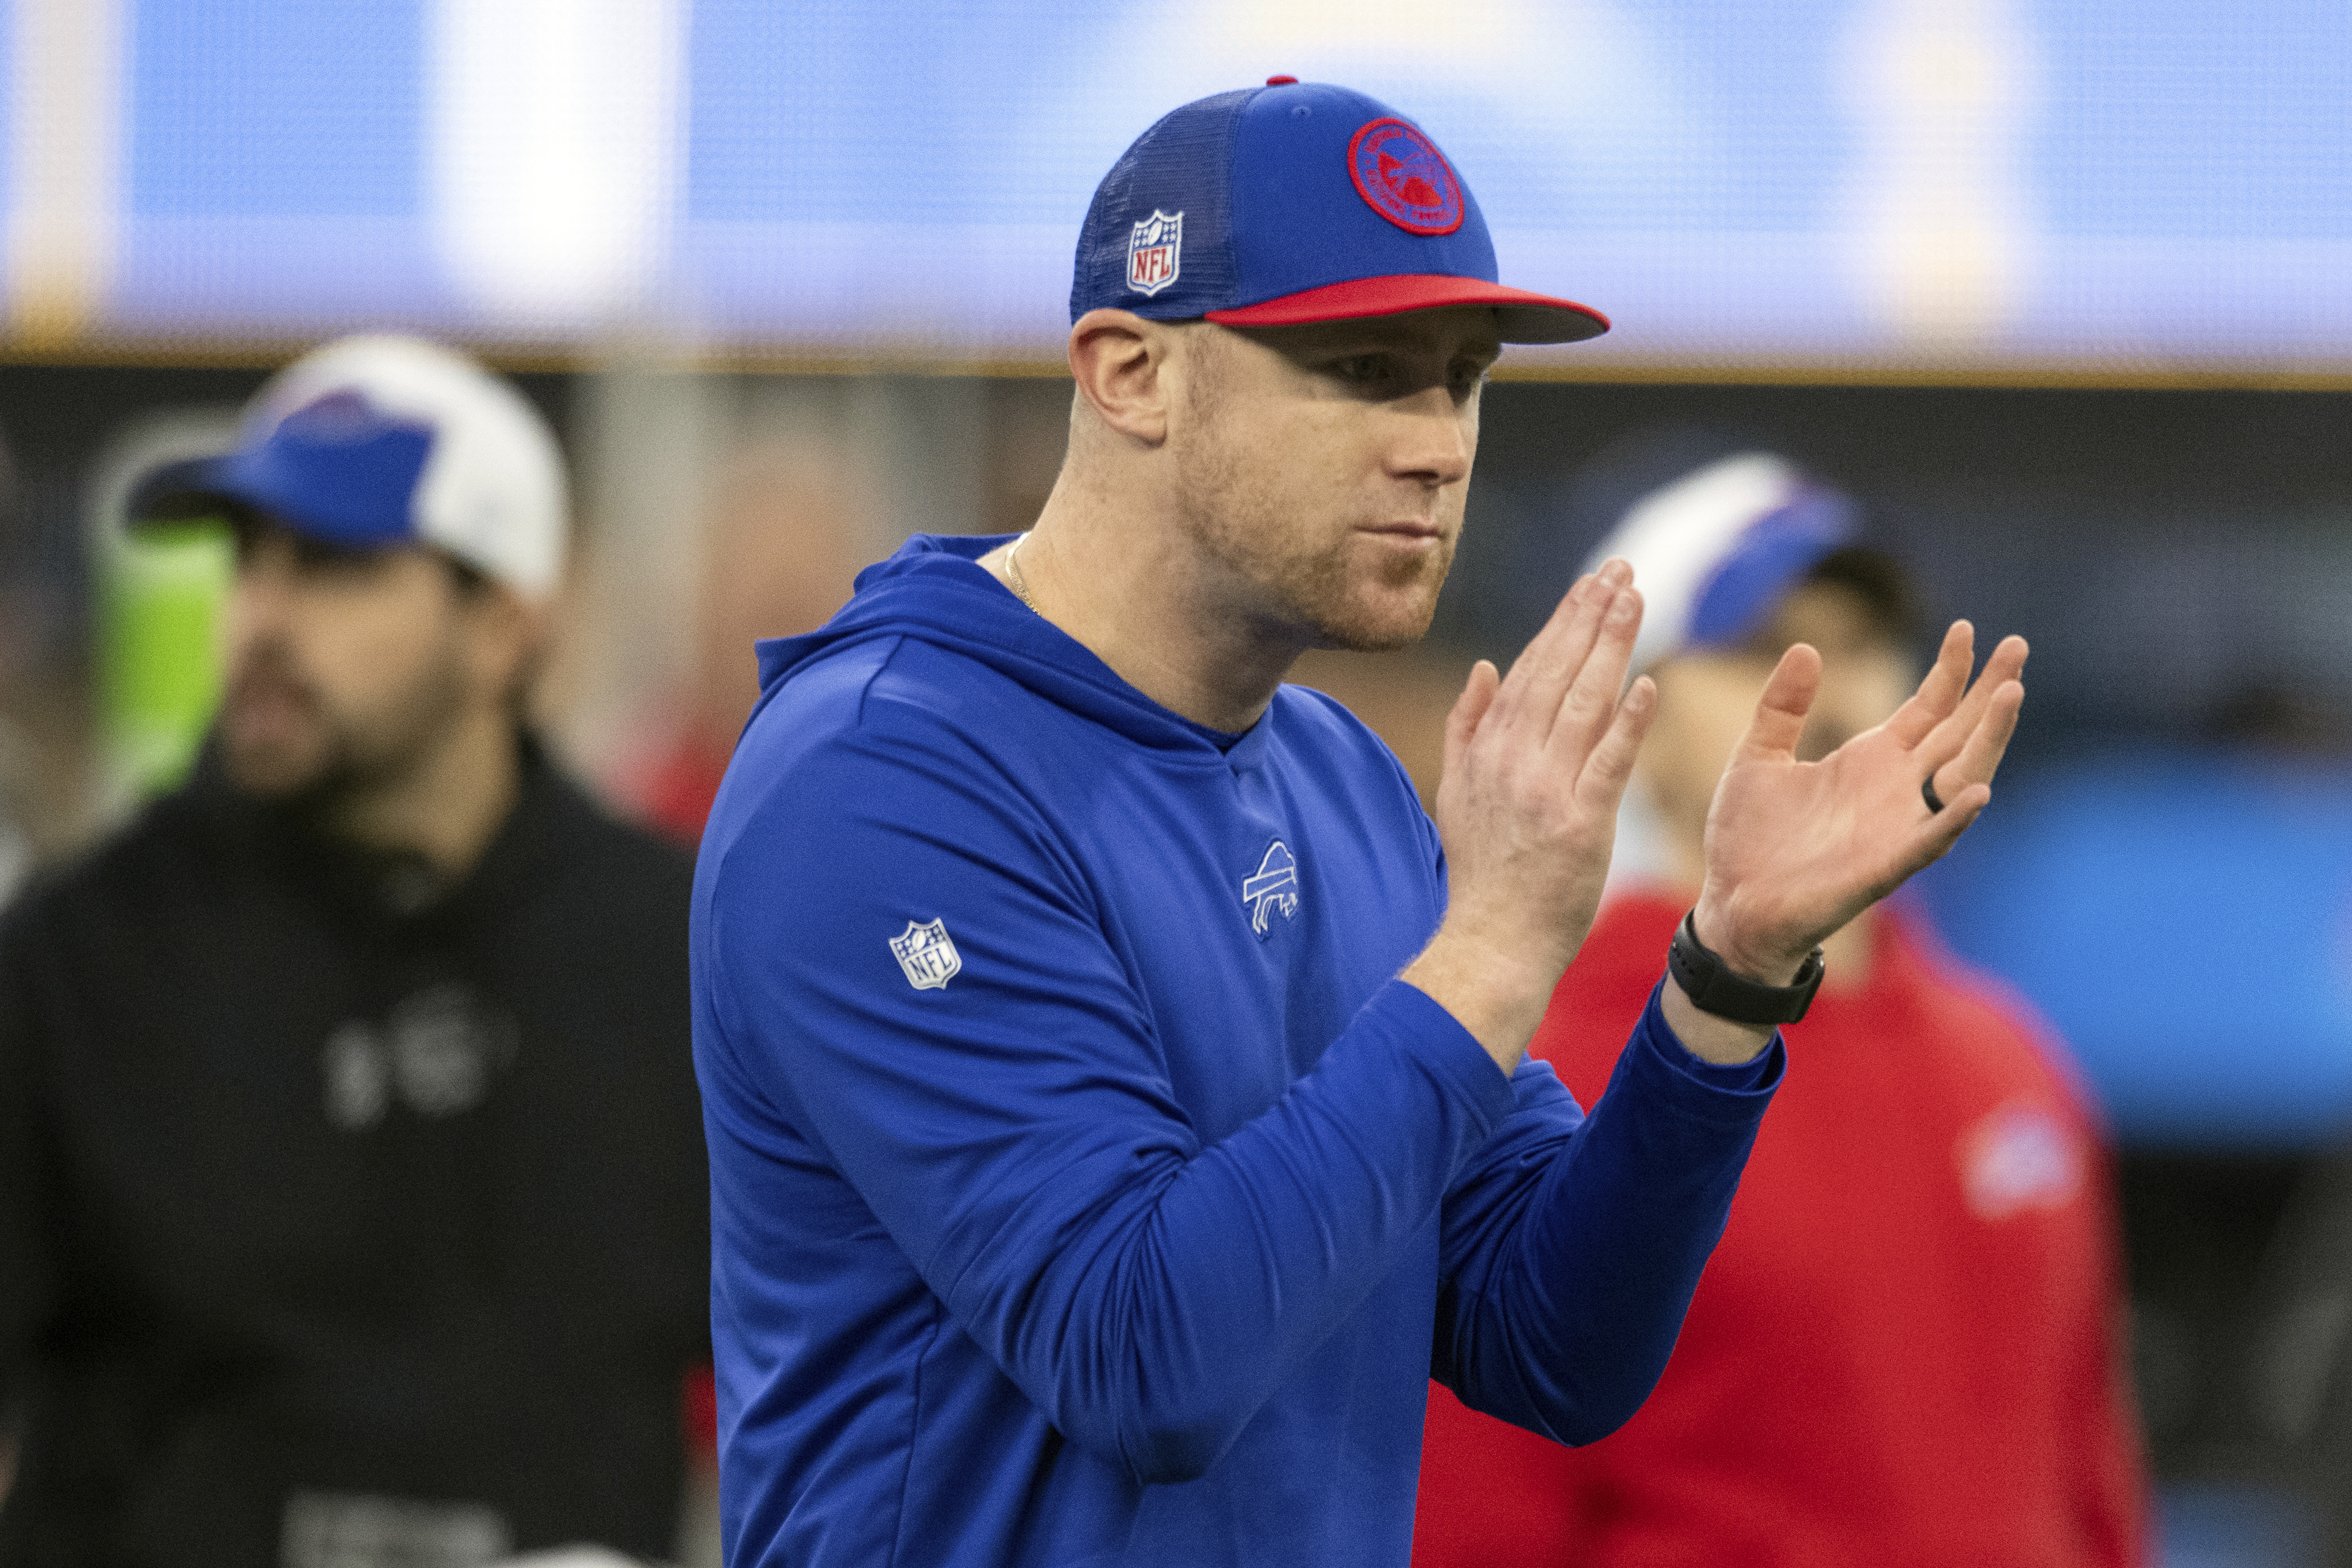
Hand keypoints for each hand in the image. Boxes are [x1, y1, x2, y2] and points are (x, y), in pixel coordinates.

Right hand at [1402, 559, 1657, 1071]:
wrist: (1491, 940)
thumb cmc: (1482, 871)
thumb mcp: (1457, 792)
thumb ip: (1466, 727)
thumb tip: (1484, 666)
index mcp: (1487, 749)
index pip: (1530, 668)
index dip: (1564, 620)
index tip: (1591, 581)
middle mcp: (1513, 761)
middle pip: (1558, 672)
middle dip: (1591, 615)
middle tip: (1623, 569)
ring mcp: (1546, 791)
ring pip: (1583, 703)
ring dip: (1612, 646)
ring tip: (1637, 599)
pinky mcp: (1581, 825)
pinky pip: (1608, 764)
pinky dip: (1628, 723)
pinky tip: (1648, 684)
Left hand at [1692, 620, 2026, 984]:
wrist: (1731, 904)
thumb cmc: (1749, 838)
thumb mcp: (1758, 757)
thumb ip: (1783, 707)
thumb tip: (1806, 647)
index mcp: (1870, 760)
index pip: (1927, 708)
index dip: (1949, 671)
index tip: (1966, 628)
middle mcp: (1895, 790)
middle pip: (1959, 733)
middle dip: (1991, 692)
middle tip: (2019, 645)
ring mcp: (1896, 828)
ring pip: (1961, 778)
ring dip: (1988, 740)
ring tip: (2011, 695)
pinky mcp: (1884, 867)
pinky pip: (1930, 842)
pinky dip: (1954, 818)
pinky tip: (1980, 792)